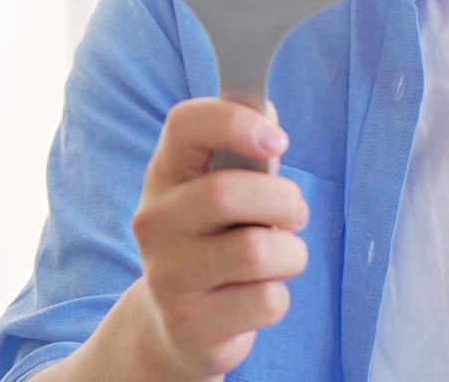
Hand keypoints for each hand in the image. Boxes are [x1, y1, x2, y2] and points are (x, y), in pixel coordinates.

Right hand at [129, 98, 308, 381]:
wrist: (179, 321)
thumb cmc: (218, 233)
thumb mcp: (225, 184)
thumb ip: (247, 150)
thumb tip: (269, 127)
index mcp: (166, 173)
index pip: (184, 124)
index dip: (236, 121)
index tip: (278, 141)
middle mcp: (155, 222)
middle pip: (226, 192)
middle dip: (284, 200)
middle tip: (293, 213)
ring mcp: (167, 277)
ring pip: (256, 251)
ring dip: (290, 252)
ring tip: (278, 255)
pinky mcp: (190, 326)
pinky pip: (266, 300)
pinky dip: (278, 294)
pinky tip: (255, 295)